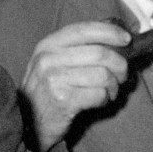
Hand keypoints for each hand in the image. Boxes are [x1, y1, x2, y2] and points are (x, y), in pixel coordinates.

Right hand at [22, 20, 129, 151]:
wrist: (26, 121)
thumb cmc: (45, 91)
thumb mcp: (50, 62)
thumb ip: (74, 47)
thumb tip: (112, 35)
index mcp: (48, 45)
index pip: (84, 30)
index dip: (109, 32)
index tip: (126, 39)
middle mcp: (48, 59)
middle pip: (99, 53)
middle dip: (119, 64)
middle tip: (121, 74)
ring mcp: (55, 80)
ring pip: (103, 75)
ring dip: (113, 85)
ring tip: (109, 91)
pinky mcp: (63, 101)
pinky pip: (98, 94)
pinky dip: (105, 99)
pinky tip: (99, 101)